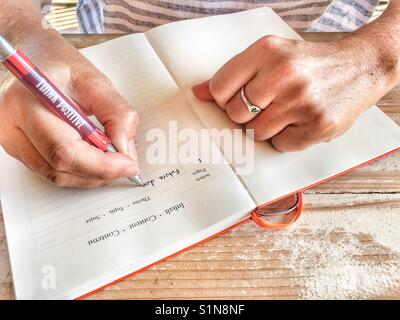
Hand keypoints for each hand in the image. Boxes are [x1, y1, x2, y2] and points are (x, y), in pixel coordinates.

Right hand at [0, 30, 138, 187]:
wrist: (28, 53)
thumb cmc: (56, 61)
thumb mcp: (95, 80)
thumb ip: (116, 114)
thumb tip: (125, 150)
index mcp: (26, 104)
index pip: (65, 152)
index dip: (101, 165)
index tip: (128, 164)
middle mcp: (10, 126)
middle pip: (60, 168)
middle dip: (99, 172)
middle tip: (125, 164)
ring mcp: (10, 139)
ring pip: (55, 175)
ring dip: (89, 175)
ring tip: (112, 160)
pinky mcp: (16, 147)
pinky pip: (49, 169)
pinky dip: (77, 170)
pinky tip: (94, 158)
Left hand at [193, 35, 395, 151]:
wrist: (360, 66)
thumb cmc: (310, 64)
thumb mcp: (272, 55)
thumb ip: (234, 74)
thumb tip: (198, 92)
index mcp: (266, 51)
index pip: (219, 88)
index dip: (224, 99)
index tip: (236, 98)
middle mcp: (284, 74)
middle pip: (235, 114)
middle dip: (246, 114)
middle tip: (266, 104)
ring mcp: (302, 102)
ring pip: (256, 133)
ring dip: (266, 127)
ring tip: (285, 110)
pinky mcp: (317, 126)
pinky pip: (280, 145)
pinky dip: (285, 137)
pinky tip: (299, 120)